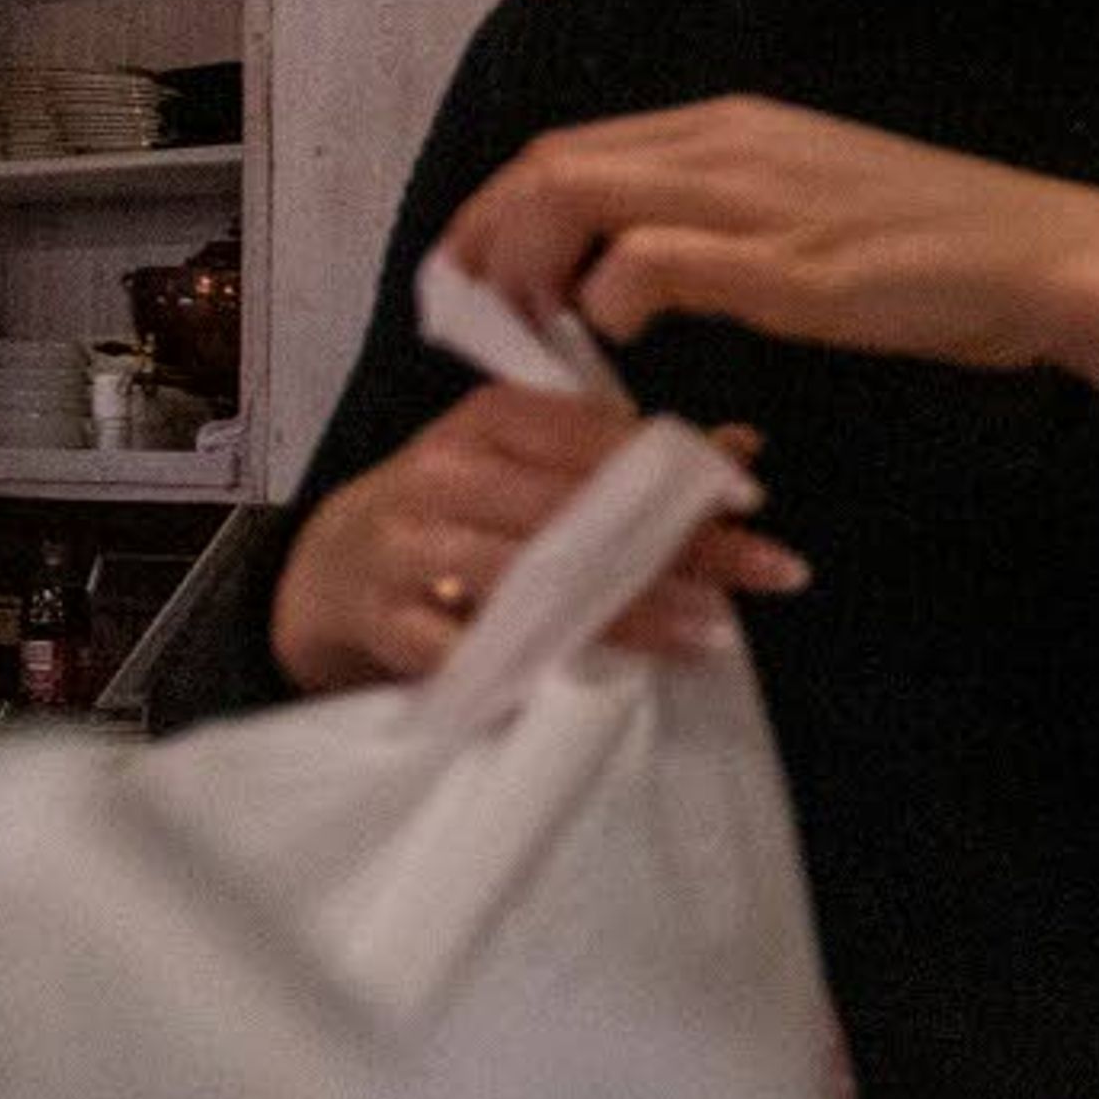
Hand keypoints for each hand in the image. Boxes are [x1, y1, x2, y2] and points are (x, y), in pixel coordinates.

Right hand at [271, 385, 808, 693]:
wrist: (329, 567)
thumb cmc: (460, 505)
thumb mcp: (530, 461)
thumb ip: (629, 454)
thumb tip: (743, 444)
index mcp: (487, 419)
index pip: (593, 436)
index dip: (675, 466)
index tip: (751, 498)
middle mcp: (443, 474)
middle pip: (578, 510)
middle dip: (680, 545)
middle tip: (770, 572)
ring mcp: (408, 550)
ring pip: (536, 580)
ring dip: (633, 610)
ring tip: (713, 632)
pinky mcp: (387, 623)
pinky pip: (475, 650)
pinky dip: (540, 665)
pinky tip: (608, 680)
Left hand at [441, 96, 1098, 386]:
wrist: (1051, 257)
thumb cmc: (951, 249)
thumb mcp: (822, 211)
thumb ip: (740, 221)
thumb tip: (665, 260)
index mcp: (737, 127)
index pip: (576, 147)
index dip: (506, 210)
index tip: (483, 278)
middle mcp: (731, 145)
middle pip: (552, 164)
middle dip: (488, 240)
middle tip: (476, 318)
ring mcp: (757, 199)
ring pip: (578, 198)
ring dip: (528, 272)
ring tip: (528, 339)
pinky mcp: (786, 265)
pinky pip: (649, 264)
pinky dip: (604, 305)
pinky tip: (614, 346)